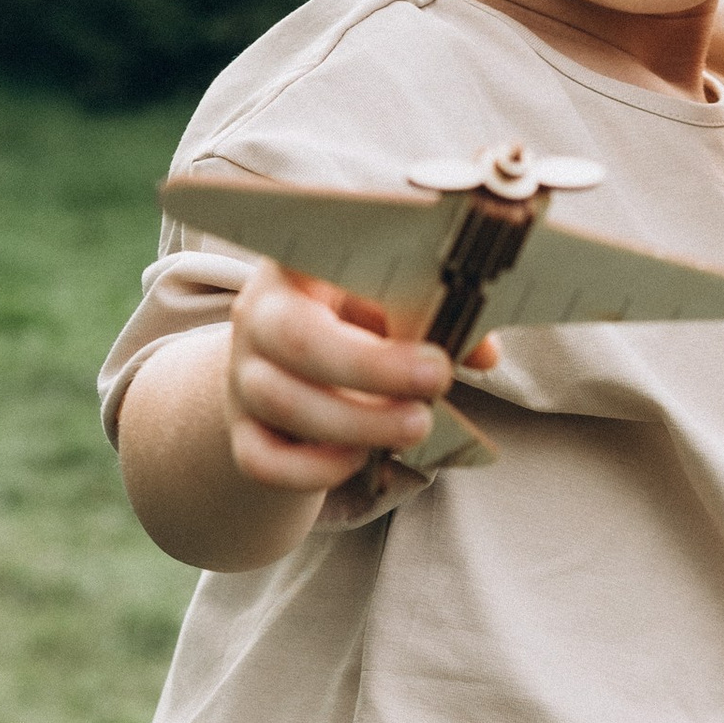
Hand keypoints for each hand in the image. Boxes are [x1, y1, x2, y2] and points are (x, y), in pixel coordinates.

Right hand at [223, 261, 497, 494]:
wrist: (293, 373)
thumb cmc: (355, 327)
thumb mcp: (391, 307)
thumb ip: (435, 318)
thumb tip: (482, 353)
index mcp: (299, 267)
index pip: (310, 252)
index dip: (363, 278)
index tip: (416, 299)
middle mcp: (259, 315)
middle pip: (297, 338)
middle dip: (373, 367)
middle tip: (436, 380)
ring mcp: (242, 376)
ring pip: (283, 401)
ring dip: (358, 422)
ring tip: (416, 425)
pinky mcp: (241, 432)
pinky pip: (264, 460)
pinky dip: (315, 469)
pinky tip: (358, 457)